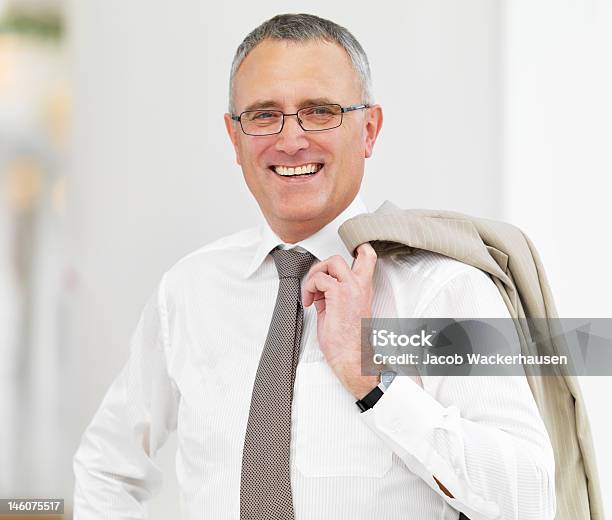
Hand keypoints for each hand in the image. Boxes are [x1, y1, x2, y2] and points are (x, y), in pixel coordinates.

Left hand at [302, 243, 378, 398]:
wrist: (353, 358)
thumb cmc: (348, 341)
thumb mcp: (341, 311)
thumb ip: (333, 295)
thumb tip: (318, 288)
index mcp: (363, 289)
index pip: (367, 257)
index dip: (353, 249)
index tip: (335, 262)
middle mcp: (359, 286)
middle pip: (341, 256)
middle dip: (322, 265)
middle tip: (316, 281)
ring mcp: (350, 288)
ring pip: (331, 262)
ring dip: (314, 275)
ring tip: (311, 293)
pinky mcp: (338, 295)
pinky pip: (319, 279)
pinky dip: (309, 287)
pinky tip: (310, 302)